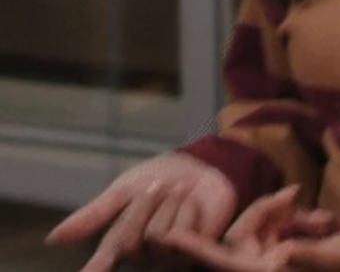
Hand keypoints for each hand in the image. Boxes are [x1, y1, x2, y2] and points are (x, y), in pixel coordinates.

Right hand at [45, 151, 236, 271]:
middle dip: (144, 205)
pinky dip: (187, 210)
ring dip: (169, 204)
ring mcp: (169, 259)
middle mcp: (142, 258)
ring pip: (157, 238)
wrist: (200, 164)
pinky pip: (183, 235)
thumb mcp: (124, 190)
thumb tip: (53, 239)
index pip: (99, 268)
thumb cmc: (159, 177)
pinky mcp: (195, 253)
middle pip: (129, 243)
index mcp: (118, 244)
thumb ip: (94, 215)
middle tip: (160, 186)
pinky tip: (194, 204)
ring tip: (179, 192)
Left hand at [156, 186, 339, 270]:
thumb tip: (277, 256)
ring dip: (288, 215)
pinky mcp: (288, 250)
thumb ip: (302, 255)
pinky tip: (323, 221)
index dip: (196, 249)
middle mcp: (266, 268)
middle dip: (263, 212)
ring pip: (262, 226)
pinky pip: (280, 225)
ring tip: (322, 221)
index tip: (169, 235)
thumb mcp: (332, 256)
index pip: (222, 262)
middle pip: (242, 234)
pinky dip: (298, 217)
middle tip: (293, 196)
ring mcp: (276, 260)